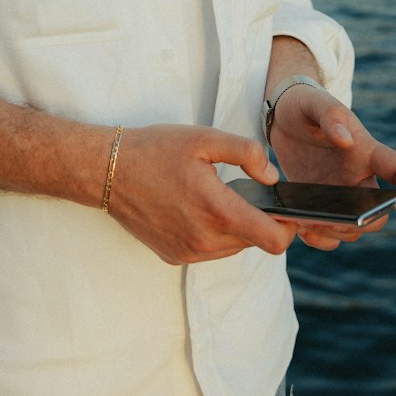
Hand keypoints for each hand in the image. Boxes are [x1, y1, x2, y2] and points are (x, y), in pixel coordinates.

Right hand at [106, 124, 301, 265]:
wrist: (107, 171)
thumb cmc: (155, 150)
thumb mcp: (205, 138)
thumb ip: (247, 153)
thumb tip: (272, 177)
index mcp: (217, 211)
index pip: (275, 240)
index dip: (288, 226)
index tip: (284, 208)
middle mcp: (204, 241)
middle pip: (255, 242)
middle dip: (258, 220)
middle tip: (242, 190)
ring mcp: (188, 253)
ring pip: (233, 248)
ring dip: (235, 227)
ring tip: (213, 196)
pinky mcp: (175, 257)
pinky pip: (210, 251)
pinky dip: (212, 233)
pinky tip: (193, 208)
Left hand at [268, 83, 395, 251]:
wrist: (280, 116)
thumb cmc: (305, 105)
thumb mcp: (313, 103)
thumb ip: (331, 115)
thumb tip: (346, 140)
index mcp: (368, 151)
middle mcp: (359, 178)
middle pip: (379, 211)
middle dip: (365, 221)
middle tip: (336, 220)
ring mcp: (339, 196)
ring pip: (353, 229)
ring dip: (337, 232)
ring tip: (308, 222)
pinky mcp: (318, 206)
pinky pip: (326, 233)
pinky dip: (317, 237)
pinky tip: (300, 227)